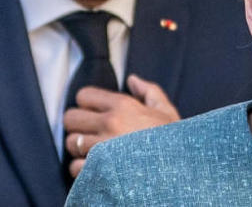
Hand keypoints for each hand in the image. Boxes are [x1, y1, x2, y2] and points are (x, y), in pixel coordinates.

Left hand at [63, 74, 180, 176]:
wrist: (181, 170)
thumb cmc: (173, 142)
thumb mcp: (167, 112)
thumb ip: (149, 91)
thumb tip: (132, 79)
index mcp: (123, 105)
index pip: (83, 95)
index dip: (87, 104)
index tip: (96, 114)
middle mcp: (110, 123)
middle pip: (70, 118)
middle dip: (79, 126)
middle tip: (91, 134)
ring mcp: (102, 147)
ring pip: (71, 143)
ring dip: (80, 149)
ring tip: (94, 153)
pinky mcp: (98, 169)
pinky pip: (75, 167)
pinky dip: (82, 170)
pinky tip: (96, 169)